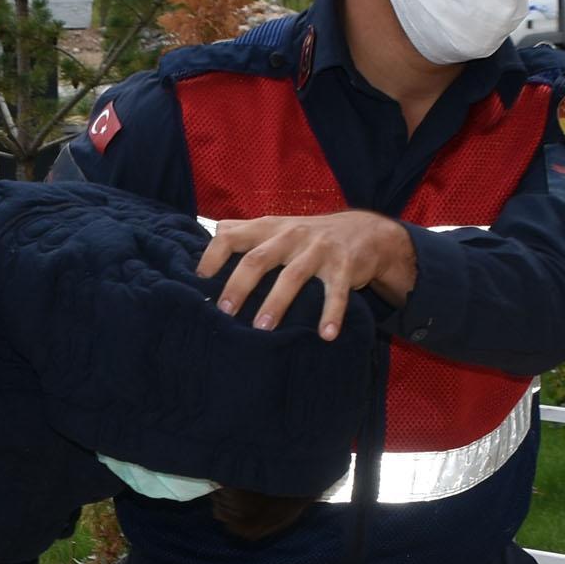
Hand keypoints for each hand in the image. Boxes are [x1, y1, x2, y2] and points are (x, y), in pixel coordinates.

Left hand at [200, 211, 417, 341]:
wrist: (365, 231)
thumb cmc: (308, 236)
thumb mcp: (276, 228)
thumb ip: (244, 232)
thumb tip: (210, 236)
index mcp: (268, 228)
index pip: (230, 235)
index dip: (212, 256)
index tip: (199, 282)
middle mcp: (291, 235)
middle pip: (258, 259)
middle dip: (239, 286)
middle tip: (225, 312)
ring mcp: (319, 250)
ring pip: (293, 276)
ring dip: (277, 303)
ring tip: (263, 328)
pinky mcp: (345, 265)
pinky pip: (337, 292)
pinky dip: (332, 313)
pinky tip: (326, 335)